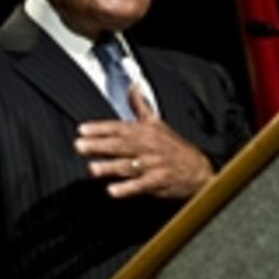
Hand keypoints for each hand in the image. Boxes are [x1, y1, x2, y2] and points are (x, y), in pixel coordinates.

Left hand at [75, 85, 212, 198]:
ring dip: (110, 167)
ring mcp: (153, 165)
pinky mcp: (158, 182)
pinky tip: (113, 191)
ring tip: (92, 168)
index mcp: (146, 131)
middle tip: (80, 146)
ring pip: (128, 165)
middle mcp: (149, 146)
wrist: (198, 170)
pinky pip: (140, 186)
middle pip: (120, 145)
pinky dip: (127, 189)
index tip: (82, 130)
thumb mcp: (158, 123)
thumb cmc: (175, 148)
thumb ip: (140, 106)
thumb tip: (132, 87)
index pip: (119, 128)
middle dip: (99, 145)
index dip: (100, 128)